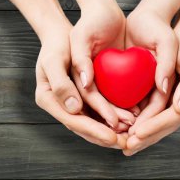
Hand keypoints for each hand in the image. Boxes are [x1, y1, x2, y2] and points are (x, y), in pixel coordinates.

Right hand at [35, 23, 126, 148]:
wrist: (63, 35)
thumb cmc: (57, 43)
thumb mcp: (54, 59)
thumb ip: (60, 84)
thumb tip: (74, 108)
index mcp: (48, 99)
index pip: (73, 121)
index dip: (94, 131)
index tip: (112, 138)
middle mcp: (60, 105)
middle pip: (84, 127)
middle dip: (106, 137)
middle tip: (126, 144)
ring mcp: (72, 103)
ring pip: (94, 122)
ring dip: (112, 131)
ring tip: (131, 134)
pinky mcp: (84, 98)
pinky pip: (99, 112)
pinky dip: (113, 118)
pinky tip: (129, 121)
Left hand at [123, 25, 179, 155]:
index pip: (175, 117)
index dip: (156, 127)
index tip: (137, 134)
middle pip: (166, 126)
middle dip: (147, 137)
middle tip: (127, 148)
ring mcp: (178, 102)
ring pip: (159, 124)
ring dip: (143, 136)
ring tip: (126, 146)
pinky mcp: (167, 98)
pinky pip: (154, 115)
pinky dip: (142, 124)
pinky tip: (128, 131)